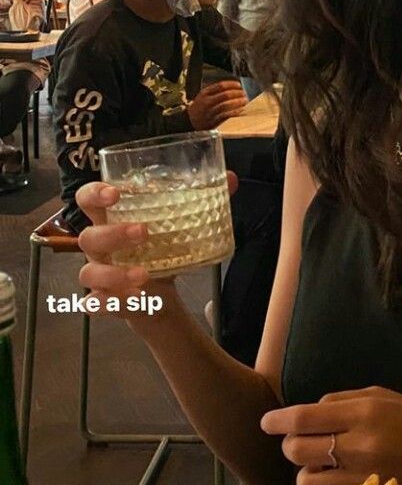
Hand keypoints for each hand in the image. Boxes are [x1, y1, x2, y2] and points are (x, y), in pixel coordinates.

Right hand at [75, 173, 237, 315]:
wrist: (160, 299)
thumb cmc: (161, 254)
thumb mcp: (179, 229)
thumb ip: (202, 203)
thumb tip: (231, 179)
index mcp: (112, 220)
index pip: (87, 199)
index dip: (94, 193)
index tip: (115, 193)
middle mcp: (100, 247)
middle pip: (88, 236)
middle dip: (113, 233)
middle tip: (143, 232)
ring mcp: (99, 275)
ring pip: (88, 274)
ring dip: (113, 274)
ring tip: (143, 276)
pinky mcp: (105, 301)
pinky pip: (94, 304)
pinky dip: (108, 304)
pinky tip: (131, 300)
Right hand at [187, 81, 246, 129]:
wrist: (189, 121)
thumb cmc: (200, 107)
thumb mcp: (203, 95)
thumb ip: (215, 91)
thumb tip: (232, 87)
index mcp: (205, 93)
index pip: (220, 86)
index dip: (231, 84)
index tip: (239, 85)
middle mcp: (207, 102)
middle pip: (225, 95)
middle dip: (237, 94)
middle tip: (244, 94)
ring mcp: (210, 112)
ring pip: (226, 105)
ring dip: (238, 102)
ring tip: (245, 101)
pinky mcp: (213, 121)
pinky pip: (226, 116)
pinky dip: (234, 112)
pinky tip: (240, 111)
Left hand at [260, 386, 401, 484]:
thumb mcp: (385, 397)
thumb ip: (343, 401)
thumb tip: (307, 412)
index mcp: (366, 411)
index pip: (305, 417)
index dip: (278, 420)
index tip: (265, 423)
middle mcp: (363, 445)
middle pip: (298, 450)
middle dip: (291, 446)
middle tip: (300, 445)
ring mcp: (367, 479)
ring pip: (306, 483)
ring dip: (305, 475)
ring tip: (320, 469)